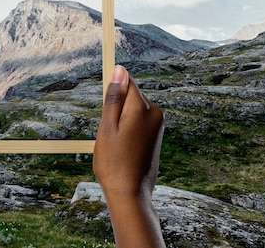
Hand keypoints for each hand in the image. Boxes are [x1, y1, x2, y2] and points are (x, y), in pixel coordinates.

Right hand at [93, 65, 164, 246]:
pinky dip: (128, 129)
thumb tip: (120, 70)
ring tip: (116, 143)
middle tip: (109, 133)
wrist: (131, 194)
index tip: (106, 111)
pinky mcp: (157, 135)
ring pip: (134, 109)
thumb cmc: (114, 163)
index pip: (127, 82)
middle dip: (116, 108)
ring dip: (121, 120)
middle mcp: (155, 112)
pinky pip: (139, 121)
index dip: (112, 93)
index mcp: (142, 108)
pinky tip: (123, 148)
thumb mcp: (107, 127)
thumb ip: (114, 97)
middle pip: (131, 95)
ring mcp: (159, 124)